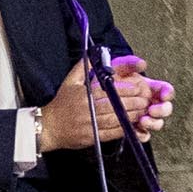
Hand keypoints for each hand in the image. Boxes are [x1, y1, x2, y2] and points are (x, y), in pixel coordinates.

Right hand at [41, 55, 166, 150]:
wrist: (46, 127)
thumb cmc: (60, 103)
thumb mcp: (69, 82)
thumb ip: (82, 67)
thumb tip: (93, 53)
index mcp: (83, 95)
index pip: (109, 91)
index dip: (127, 90)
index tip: (139, 87)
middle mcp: (87, 110)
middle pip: (115, 105)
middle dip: (134, 102)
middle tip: (146, 99)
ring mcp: (89, 125)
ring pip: (115, 119)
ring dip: (131, 115)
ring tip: (143, 110)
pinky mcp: (91, 138)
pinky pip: (110, 134)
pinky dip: (123, 129)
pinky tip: (132, 125)